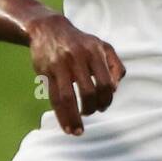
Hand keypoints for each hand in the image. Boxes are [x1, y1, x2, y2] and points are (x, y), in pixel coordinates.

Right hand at [27, 15, 125, 135]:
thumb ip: (115, 65)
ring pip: (68, 98)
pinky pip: (54, 98)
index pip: (106, 82)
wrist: (48, 29)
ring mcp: (60, 65)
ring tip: (78, 131)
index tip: (104, 107)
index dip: (107, 99)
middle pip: (89, 92)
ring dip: (74, 118)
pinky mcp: (46, 72)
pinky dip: (61, 115)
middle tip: (92, 112)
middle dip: (92, 108)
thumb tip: (115, 89)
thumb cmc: (80, 42)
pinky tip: (66, 126)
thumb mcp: (102, 46)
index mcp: (94, 52)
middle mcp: (77, 58)